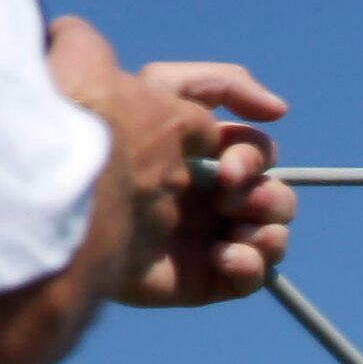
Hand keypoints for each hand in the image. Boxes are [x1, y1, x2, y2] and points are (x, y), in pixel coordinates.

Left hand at [123, 59, 295, 305]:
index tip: (231, 158)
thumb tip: (277, 110)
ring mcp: (204, 238)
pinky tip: (224, 257)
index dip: (255, 150)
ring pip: (272, 233)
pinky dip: (252, 266)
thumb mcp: (163, 86)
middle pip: (271, 192)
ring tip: (237, 230)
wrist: (85, 200)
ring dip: (268, 228)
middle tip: (230, 192)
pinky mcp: (201, 278)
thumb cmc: (116, 137)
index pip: (254, 148)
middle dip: (265, 192)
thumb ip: (220, 85)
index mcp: (196, 155)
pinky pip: (253, 277)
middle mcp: (203, 196)